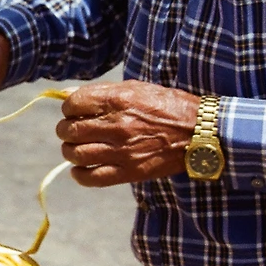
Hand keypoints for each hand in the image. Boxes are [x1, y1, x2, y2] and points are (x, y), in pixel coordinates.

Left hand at [55, 81, 199, 186]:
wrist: (200, 132)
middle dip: (66, 130)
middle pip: (70, 130)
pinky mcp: (128, 172)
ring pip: (75, 154)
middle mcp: (116, 125)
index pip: (73, 104)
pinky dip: (79, 174)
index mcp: (118, 100)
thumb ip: (103, 92)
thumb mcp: (136, 88)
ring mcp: (121, 151)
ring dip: (70, 151)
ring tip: (76, 148)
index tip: (74, 111)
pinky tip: (81, 169)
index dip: (69, 108)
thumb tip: (70, 96)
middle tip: (72, 131)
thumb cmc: (167, 106)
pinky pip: (90, 178)